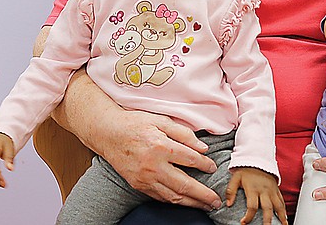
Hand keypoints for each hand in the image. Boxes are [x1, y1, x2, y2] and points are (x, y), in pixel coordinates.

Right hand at [97, 109, 221, 208]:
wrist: (108, 133)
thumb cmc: (135, 124)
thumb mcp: (161, 120)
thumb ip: (183, 133)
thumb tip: (202, 147)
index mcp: (161, 147)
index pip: (190, 159)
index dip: (205, 164)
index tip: (213, 167)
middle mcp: (153, 166)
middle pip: (184, 185)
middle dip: (203, 195)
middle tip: (217, 200)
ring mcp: (145, 179)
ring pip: (173, 196)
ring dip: (192, 203)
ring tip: (206, 205)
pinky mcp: (138, 185)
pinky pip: (160, 197)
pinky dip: (174, 202)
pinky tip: (184, 202)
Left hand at [226, 167, 286, 224]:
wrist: (258, 159)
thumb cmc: (246, 170)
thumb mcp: (235, 178)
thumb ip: (231, 191)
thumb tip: (228, 204)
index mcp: (253, 189)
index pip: (252, 206)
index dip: (248, 216)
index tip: (244, 223)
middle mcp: (264, 191)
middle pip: (268, 208)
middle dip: (268, 220)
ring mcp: (272, 190)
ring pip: (278, 205)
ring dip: (281, 216)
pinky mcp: (276, 189)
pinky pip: (282, 201)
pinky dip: (284, 210)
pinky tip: (285, 217)